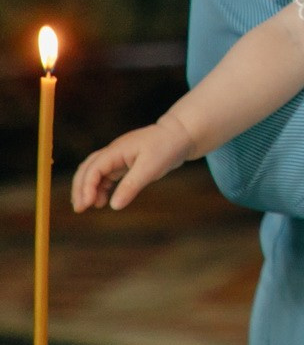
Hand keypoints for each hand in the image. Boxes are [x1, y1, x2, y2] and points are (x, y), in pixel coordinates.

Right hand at [72, 116, 192, 211]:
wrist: (182, 135)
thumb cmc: (167, 147)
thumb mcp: (151, 168)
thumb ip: (131, 186)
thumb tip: (114, 206)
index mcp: (117, 150)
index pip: (93, 168)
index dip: (86, 186)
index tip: (87, 204)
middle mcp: (114, 152)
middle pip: (87, 169)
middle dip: (80, 188)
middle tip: (79, 208)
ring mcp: (118, 157)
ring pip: (95, 173)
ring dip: (89, 189)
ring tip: (89, 207)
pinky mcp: (125, 163)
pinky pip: (106, 176)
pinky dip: (101, 188)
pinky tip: (103, 201)